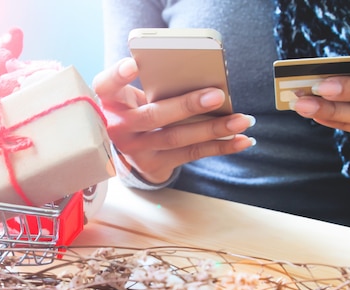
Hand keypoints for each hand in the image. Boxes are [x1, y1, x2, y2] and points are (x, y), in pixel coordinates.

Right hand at [92, 58, 255, 183]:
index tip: (134, 64)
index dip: (118, 75)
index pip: (106, 85)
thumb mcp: (133, 95)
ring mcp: (136, 150)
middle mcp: (119, 127)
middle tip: (217, 95)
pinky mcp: (154, 164)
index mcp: (110, 101)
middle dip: (187, 105)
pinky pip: (191, 154)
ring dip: (213, 129)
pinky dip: (220, 147)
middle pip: (153, 116)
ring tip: (242, 120)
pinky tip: (242, 140)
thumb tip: (203, 81)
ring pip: (177, 138)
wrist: (128, 148)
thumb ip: (152, 87)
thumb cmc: (137, 108)